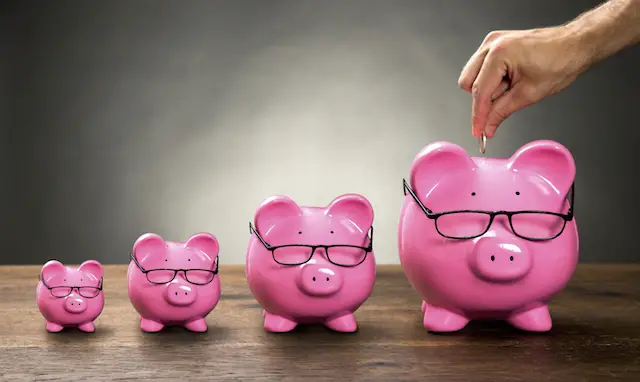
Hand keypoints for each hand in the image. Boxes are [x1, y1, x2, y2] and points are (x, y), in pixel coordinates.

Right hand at [458, 26, 587, 137]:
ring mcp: (492, 41)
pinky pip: (481, 67)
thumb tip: (488, 126)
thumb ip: (502, 112)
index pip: (480, 92)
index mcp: (499, 54)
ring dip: (487, 88)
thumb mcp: (529, 94)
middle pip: (469, 83)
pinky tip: (509, 80)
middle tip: (502, 106)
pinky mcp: (495, 43)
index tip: (477, 131)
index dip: (478, 116)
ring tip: (511, 88)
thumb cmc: (560, 61)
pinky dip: (491, 79)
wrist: (574, 45)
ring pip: (472, 75)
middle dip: (482, 99)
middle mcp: (492, 44)